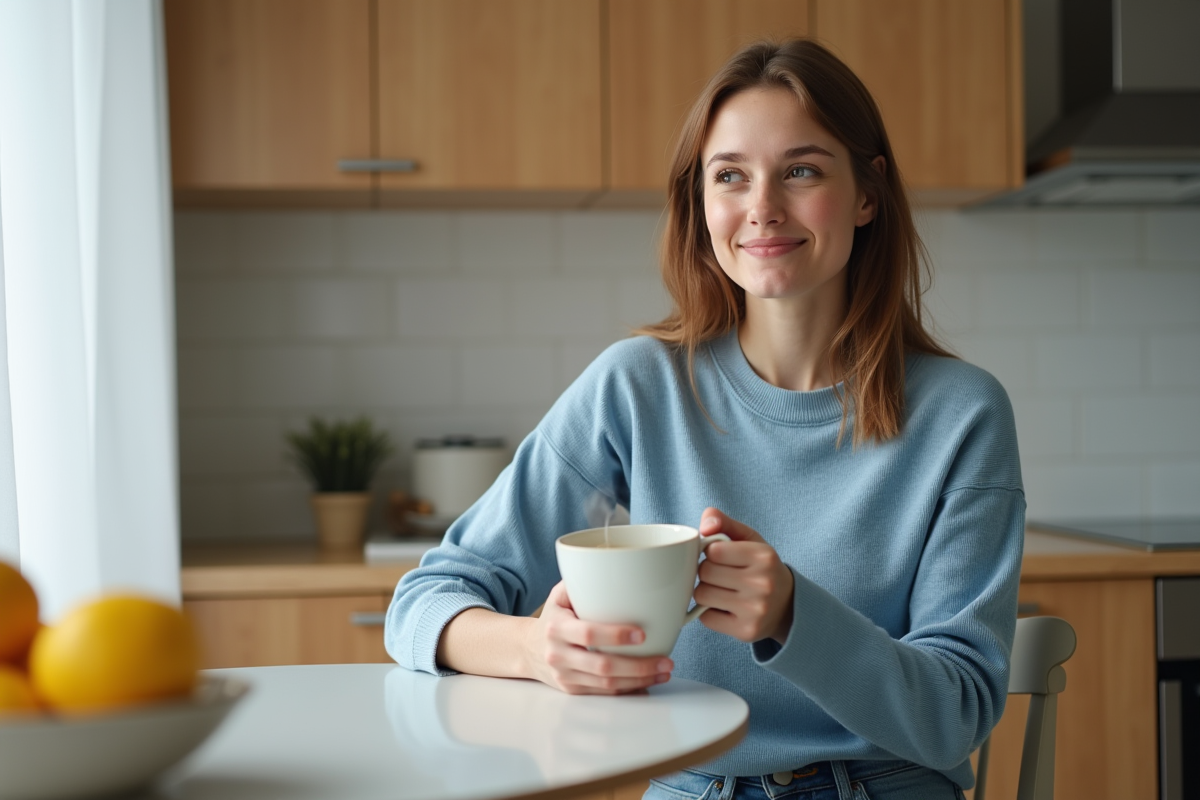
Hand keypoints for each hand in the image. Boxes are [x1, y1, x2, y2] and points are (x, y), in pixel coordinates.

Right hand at [523, 582, 673, 694]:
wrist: (528, 649)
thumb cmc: (554, 616)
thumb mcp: (559, 595)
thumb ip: (581, 582)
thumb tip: (615, 568)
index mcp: (557, 627)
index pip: (588, 633)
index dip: (615, 635)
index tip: (642, 633)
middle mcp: (558, 654)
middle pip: (602, 666)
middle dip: (639, 666)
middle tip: (666, 662)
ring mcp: (564, 676)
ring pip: (606, 685)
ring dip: (639, 681)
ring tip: (663, 673)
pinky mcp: (572, 690)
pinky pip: (604, 693)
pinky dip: (628, 690)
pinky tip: (647, 683)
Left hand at [695, 508, 794, 644]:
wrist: (788, 606)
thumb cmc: (761, 568)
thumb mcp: (749, 539)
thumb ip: (724, 522)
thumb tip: (704, 526)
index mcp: (764, 556)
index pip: (713, 550)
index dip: (711, 552)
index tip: (722, 557)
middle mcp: (763, 583)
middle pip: (705, 572)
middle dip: (707, 572)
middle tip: (722, 575)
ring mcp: (756, 610)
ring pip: (701, 595)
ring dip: (706, 592)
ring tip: (723, 590)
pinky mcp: (746, 631)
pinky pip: (706, 618)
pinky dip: (709, 613)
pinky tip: (726, 608)